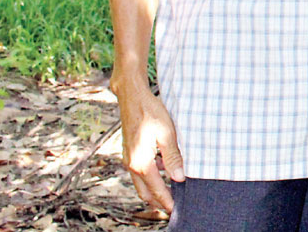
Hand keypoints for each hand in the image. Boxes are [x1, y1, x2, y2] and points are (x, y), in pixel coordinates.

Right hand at [115, 82, 183, 212]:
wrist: (132, 97)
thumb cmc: (150, 111)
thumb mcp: (167, 133)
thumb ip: (173, 157)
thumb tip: (179, 177)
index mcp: (141, 162)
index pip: (156, 189)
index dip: (166, 201)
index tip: (175, 210)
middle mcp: (131, 163)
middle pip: (144, 192)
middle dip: (158, 202)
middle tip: (171, 208)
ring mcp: (128, 158)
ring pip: (140, 183)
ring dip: (153, 190)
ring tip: (169, 193)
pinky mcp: (128, 152)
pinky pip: (138, 172)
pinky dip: (149, 177)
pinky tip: (162, 170)